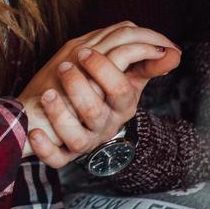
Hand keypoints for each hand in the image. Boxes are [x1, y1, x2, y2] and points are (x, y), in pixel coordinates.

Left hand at [19, 21, 180, 167]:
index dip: (104, 69)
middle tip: (65, 66)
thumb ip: (143, 63)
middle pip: (96, 111)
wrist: (62, 113)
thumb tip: (173, 52)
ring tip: (47, 92)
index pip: (121, 89)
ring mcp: (83, 141)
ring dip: (59, 111)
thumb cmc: (95, 90)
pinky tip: (35, 132)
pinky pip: (56, 158)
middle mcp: (104, 125)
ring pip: (76, 136)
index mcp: (120, 105)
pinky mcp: (62, 155)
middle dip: (79, 87)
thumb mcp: (122, 76)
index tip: (84, 49)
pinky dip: (45, 147)